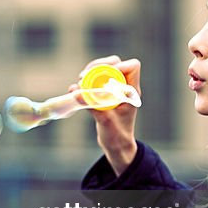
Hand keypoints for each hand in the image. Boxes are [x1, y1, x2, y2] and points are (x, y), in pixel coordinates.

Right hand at [68, 55, 140, 175]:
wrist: (116, 144)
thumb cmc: (116, 135)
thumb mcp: (105, 121)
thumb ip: (93, 107)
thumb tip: (76, 93)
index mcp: (131, 91)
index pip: (132, 67)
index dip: (119, 66)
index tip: (104, 77)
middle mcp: (124, 87)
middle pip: (115, 63)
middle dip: (98, 65)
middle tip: (83, 76)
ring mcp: (114, 88)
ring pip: (104, 69)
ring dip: (90, 71)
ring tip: (79, 81)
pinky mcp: (104, 92)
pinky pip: (95, 79)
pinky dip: (85, 81)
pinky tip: (75, 89)